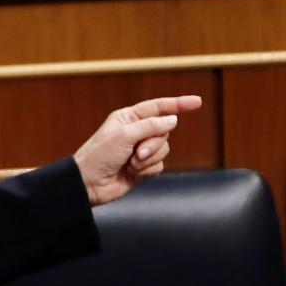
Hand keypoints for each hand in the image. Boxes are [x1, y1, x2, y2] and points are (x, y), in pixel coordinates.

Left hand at [72, 95, 202, 205]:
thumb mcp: (124, 136)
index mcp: (128, 118)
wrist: (88, 184)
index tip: (197, 102)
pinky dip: (148, 170)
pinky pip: (159, 165)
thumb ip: (151, 126)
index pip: (158, 107)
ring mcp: (140, 150)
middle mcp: (136, 132)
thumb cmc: (99, 156)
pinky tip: (133, 173)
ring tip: (131, 164)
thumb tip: (172, 120)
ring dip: (149, 159)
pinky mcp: (142, 168)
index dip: (178, 104)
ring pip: (164, 149)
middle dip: (153, 144)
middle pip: (164, 131)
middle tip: (136, 153)